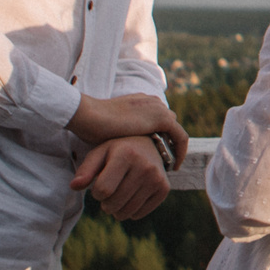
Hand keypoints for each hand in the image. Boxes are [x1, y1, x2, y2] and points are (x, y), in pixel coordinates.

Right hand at [67, 92, 187, 164]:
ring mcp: (158, 109)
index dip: (158, 138)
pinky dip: (179, 152)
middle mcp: (153, 103)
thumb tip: (117, 152)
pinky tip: (173, 167)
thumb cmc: (91, 125)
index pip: (158, 120)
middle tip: (164, 163)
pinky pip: (180, 137)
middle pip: (169, 125)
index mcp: (141, 102)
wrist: (89, 115)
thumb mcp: (110, 129)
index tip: (154, 156)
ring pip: (175, 132)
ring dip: (173, 149)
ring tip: (169, 167)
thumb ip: (120, 134)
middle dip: (168, 143)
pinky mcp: (162, 119)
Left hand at [70, 136, 171, 219]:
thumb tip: (74, 187)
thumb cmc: (119, 150)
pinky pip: (140, 214)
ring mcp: (156, 178)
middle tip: (108, 192)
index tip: (98, 185)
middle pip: (114, 203)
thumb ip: (86, 170)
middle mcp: (144, 166)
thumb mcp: (101, 152)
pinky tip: (130, 198)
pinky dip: (130, 212)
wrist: (151, 145)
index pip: (103, 190)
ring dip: (116, 210)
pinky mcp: (164, 189)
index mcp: (126, 154)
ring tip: (117, 197)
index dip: (96, 193)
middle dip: (105, 203)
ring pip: (127, 212)